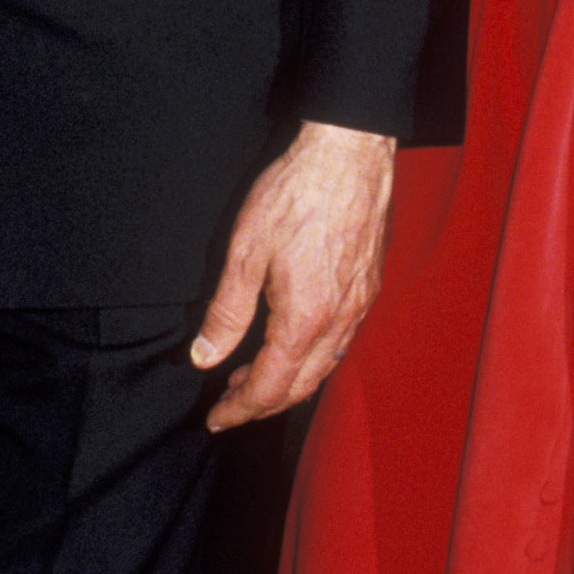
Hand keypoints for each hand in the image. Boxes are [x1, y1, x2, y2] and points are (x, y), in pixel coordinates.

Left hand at [190, 120, 395, 428]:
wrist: (350, 155)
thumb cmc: (296, 195)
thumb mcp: (245, 252)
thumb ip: (226, 313)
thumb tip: (205, 357)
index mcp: (305, 320)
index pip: (270, 387)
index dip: (239, 409)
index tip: (216, 418)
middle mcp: (338, 322)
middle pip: (301, 387)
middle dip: (263, 404)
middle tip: (230, 404)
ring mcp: (358, 305)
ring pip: (324, 366)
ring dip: (289, 382)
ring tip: (253, 375)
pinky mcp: (368, 286)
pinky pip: (341, 340)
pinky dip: (313, 357)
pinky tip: (293, 341)